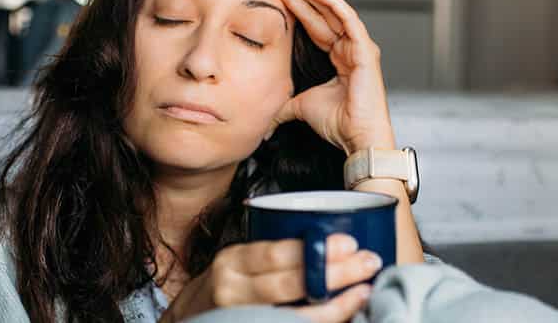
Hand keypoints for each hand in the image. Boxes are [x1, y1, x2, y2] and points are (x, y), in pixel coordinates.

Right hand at [160, 234, 381, 322]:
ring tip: (363, 291)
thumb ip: (271, 254)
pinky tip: (343, 313)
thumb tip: (326, 241)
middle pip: (289, 284)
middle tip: (367, 262)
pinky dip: (321, 322)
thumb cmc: (225, 286)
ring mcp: (241, 317)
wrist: (189, 319)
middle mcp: (233, 291)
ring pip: (294, 315)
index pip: (274, 253)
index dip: (313, 249)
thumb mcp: (238, 261)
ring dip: (335, 304)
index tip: (348, 242)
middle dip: (334, 273)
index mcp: (233, 262)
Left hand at [268, 0, 395, 154]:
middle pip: (321, 13)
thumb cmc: (338, 123)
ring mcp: (359, 47)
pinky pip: (348, 19)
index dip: (295, 8)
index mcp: (338, 57)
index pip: (314, 25)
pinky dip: (332, 4)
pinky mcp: (365, 50)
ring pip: (333, 11)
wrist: (355, 137)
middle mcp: (350, 48)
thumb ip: (283, 105)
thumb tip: (263, 117)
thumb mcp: (300, 107)